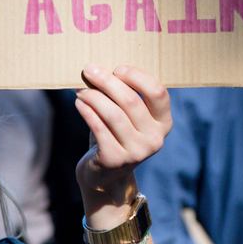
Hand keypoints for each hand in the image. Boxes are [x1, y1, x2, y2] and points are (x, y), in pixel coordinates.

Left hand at [73, 65, 171, 228]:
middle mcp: (155, 139)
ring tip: (80, 89)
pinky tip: (79, 103)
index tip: (117, 68)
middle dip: (107, 81)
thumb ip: (125, 96)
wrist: (104, 176)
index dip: (137, 77)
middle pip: (131, 101)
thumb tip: (102, 67)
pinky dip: (87, 111)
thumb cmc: (115, 136)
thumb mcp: (128, 117)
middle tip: (89, 70)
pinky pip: (99, 128)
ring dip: (93, 96)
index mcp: (164, 123)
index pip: (158, 92)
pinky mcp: (116, 160)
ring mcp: (137, 152)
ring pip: (113, 114)